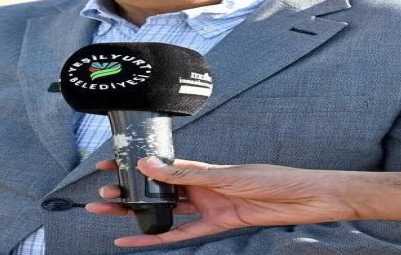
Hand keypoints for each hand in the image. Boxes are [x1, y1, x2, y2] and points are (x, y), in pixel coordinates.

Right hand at [86, 157, 358, 246]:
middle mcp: (201, 185)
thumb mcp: (225, 175)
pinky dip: (157, 238)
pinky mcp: (216, 225)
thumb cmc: (270, 179)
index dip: (135, 163)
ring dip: (135, 213)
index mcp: (202, 167)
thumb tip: (149, 164)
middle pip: (156, 189)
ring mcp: (206, 206)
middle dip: (128, 190)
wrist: (302, 199)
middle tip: (99, 192)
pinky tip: (135, 240)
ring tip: (106, 211)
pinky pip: (181, 234)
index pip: (160, 164)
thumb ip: (187, 174)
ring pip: (163, 210)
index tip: (109, 161)